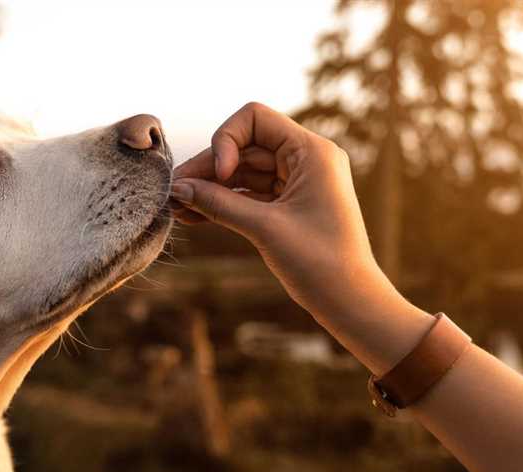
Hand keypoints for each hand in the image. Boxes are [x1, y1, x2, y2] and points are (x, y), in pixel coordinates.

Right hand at [171, 102, 429, 372]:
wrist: (349, 301)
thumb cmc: (319, 263)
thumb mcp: (264, 228)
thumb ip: (218, 204)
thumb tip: (178, 189)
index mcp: (312, 151)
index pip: (255, 119)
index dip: (226, 140)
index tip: (219, 175)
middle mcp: (306, 159)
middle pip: (244, 147)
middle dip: (209, 169)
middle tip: (173, 193)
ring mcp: (298, 182)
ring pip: (243, 172)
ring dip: (211, 188)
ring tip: (176, 207)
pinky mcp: (290, 205)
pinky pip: (250, 194)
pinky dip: (224, 203)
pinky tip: (194, 215)